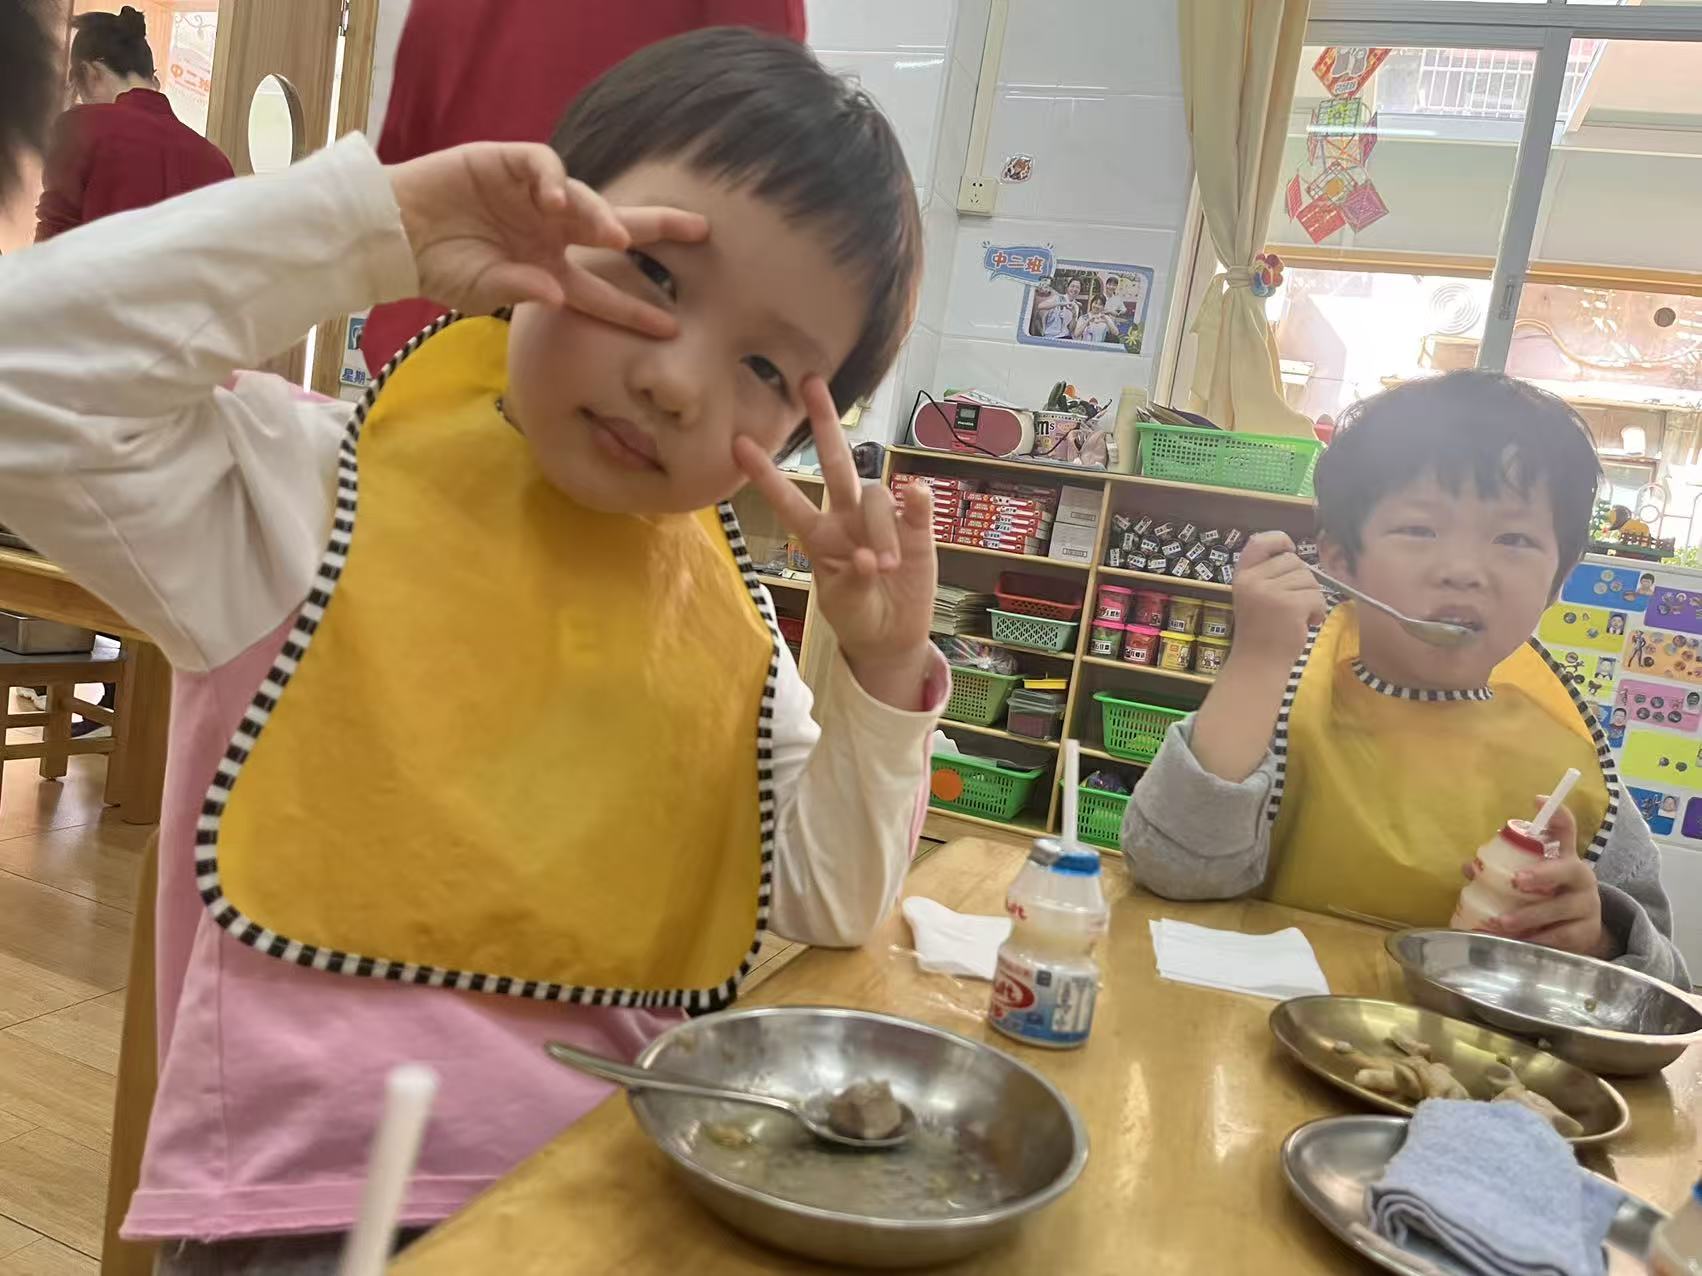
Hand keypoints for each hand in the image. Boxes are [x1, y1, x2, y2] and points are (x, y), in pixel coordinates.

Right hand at [387, 142, 706, 325]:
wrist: (393, 233)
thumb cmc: (437, 267)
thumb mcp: (481, 290)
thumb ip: (521, 290)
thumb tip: (557, 292)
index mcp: (549, 268)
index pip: (603, 290)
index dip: (634, 308)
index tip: (669, 328)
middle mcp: (551, 231)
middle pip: (614, 227)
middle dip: (658, 227)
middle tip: (700, 230)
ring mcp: (533, 196)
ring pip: (583, 198)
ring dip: (601, 215)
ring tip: (613, 236)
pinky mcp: (508, 164)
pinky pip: (544, 165)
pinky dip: (554, 179)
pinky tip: (557, 199)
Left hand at [734, 379, 937, 708]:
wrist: (892, 636)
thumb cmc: (858, 617)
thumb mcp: (846, 606)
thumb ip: (855, 582)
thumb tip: (871, 558)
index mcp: (819, 537)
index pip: (789, 501)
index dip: (766, 475)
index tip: (738, 444)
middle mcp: (847, 518)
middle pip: (835, 464)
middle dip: (824, 424)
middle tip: (810, 383)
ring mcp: (881, 520)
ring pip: (876, 496)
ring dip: (881, 530)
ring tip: (886, 568)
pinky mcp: (916, 529)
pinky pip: (916, 503)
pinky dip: (917, 499)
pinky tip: (918, 497)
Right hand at [1229, 531, 1326, 667]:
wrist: (1258, 664)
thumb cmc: (1260, 631)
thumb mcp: (1254, 596)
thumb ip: (1267, 574)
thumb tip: (1294, 553)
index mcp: (1242, 575)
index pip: (1260, 541)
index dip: (1279, 540)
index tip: (1289, 550)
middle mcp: (1252, 580)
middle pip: (1294, 561)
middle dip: (1302, 581)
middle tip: (1293, 604)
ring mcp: (1269, 592)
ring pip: (1309, 579)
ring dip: (1311, 597)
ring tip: (1298, 616)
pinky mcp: (1289, 605)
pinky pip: (1317, 596)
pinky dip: (1318, 610)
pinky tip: (1306, 623)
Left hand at [1462, 798, 1612, 958]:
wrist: (1581, 930)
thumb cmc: (1547, 896)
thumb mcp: (1532, 879)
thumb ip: (1504, 869)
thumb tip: (1468, 868)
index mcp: (1565, 857)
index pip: (1565, 829)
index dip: (1555, 814)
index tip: (1537, 800)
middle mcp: (1580, 877)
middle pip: (1568, 870)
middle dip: (1542, 875)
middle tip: (1516, 882)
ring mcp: (1587, 905)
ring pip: (1560, 909)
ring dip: (1529, 916)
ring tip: (1501, 922)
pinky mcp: (1587, 932)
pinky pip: (1562, 937)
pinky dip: (1539, 940)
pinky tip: (1519, 943)